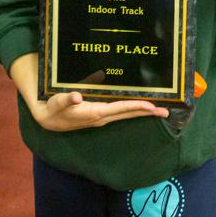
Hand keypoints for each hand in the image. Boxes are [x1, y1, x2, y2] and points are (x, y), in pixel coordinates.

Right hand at [27, 91, 167, 131]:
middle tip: (167, 111)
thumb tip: (76, 97)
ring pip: (127, 114)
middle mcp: (102, 117)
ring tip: (160, 110)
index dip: (136, 106)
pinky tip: (143, 107)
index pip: (120, 109)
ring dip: (144, 112)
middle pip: (129, 113)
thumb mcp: (57, 103)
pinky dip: (134, 110)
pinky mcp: (101, 115)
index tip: (152, 106)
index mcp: (95, 113)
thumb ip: (66, 99)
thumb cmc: (54, 108)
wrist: (48, 119)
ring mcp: (103, 117)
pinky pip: (122, 113)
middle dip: (148, 112)